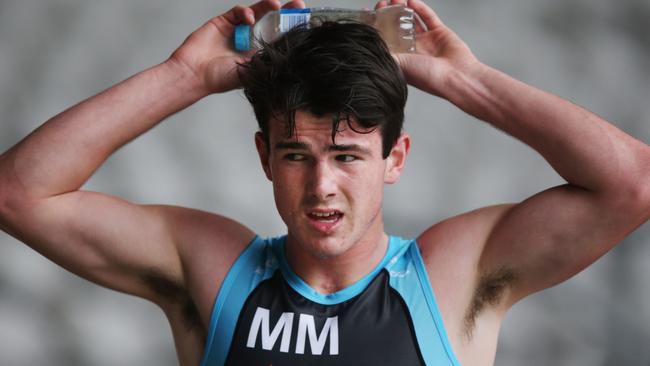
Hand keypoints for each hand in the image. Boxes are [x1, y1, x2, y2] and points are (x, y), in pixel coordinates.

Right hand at [167, 0, 304, 93]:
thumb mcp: (252, 71)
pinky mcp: (224, 21)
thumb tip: (291, 52)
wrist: (195, 73)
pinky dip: (245, 12)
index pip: (279, 38)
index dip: (290, 30)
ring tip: (276, 5)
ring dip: (267, 7)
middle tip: (298, 5)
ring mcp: (237, 30)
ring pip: (257, 13)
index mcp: (259, 55)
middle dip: (285, 13)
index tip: (304, 23)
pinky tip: (249, 18)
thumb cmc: (221, 78)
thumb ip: (268, 59)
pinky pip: (238, 12)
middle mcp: (249, 41)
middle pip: (272, 23)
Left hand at [375, 0, 478, 96]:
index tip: (367, 15)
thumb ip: (384, 53)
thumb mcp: (398, 65)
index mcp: (402, 60)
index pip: (385, 41)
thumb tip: (369, 44)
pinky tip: (412, 0)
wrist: (456, 77)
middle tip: (382, 4)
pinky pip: (429, 17)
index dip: (376, 28)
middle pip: (397, 28)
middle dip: (389, 15)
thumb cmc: (427, 77)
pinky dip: (421, 8)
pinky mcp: (440, 33)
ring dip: (403, 9)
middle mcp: (413, 51)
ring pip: (412, 21)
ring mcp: (427, 41)